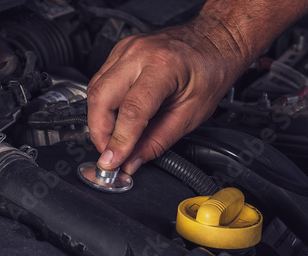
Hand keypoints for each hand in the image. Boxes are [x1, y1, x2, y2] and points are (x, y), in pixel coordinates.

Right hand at [87, 20, 247, 173]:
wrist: (213, 41)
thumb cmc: (210, 71)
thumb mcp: (191, 114)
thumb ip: (158, 141)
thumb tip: (132, 161)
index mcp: (163, 66)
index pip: (131, 110)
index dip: (119, 142)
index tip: (112, 162)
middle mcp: (139, 53)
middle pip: (100, 98)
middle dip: (99, 132)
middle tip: (110, 153)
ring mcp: (125, 50)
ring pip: (94, 91)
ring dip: (98, 120)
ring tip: (114, 137)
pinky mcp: (119, 53)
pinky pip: (99, 82)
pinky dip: (102, 105)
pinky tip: (115, 117)